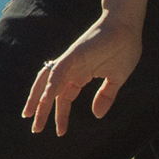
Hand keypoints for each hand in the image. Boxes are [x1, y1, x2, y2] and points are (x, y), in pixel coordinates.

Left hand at [21, 13, 142, 135]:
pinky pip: (59, 69)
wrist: (127, 26)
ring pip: (48, 81)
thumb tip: (97, 115)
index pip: (64, 99)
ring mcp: (71, 61)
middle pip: (50, 92)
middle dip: (41, 110)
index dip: (60, 115)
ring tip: (31, 115)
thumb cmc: (123, 48)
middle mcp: (71, 69)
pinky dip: (51, 82)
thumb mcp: (116, 80)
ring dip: (39, 98)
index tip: (61, 132)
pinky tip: (47, 97)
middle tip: (35, 129)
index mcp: (79, 76)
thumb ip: (105, 96)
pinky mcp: (74, 53)